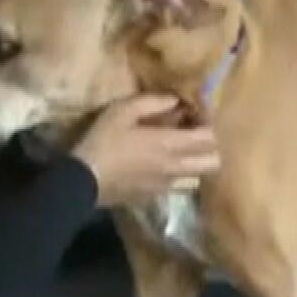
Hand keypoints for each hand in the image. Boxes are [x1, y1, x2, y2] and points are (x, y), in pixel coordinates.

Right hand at [71, 95, 220, 207]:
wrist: (83, 181)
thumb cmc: (103, 141)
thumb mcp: (122, 111)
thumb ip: (152, 102)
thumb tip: (175, 100)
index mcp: (170, 144)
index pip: (209, 136)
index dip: (209, 122)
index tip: (197, 111)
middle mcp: (176, 167)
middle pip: (214, 161)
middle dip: (211, 145)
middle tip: (194, 131)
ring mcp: (168, 185)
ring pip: (199, 175)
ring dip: (197, 161)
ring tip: (181, 148)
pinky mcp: (156, 196)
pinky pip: (180, 185)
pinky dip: (180, 174)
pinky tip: (162, 164)